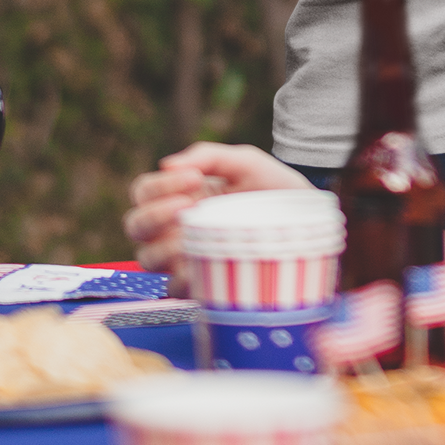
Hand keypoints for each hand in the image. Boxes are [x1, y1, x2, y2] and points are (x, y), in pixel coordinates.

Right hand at [123, 142, 308, 284]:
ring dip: (165, 246)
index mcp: (180, 195)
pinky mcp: (200, 284)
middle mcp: (174, 228)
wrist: (309, 222)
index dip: (158, 185)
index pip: (144, 191)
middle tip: (186, 206)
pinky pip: (174, 289)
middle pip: (135, 226)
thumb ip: (209, 155)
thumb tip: (167, 163)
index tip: (193, 178)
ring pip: (147, 259)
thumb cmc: (273, 189)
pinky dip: (182, 277)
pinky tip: (202, 264)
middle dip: (153, 215)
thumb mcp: (246, 163)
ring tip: (193, 236)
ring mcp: (185, 257)